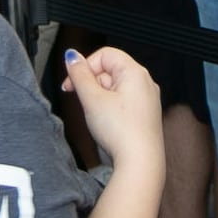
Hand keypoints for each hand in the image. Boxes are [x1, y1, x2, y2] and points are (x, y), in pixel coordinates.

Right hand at [63, 47, 165, 178]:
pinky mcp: (144, 115)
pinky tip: (106, 123)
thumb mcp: (92, 99)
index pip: (104, 54)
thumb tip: (72, 57)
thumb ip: (79, 75)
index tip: (71, 83)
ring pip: (114, 87)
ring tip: (96, 116)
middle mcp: (145, 82)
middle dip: (91, 84)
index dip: (84, 66)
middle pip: (109, 70)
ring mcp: (147, 99)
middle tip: (83, 102)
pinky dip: (110, 108)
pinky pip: (122, 102)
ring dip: (99, 97)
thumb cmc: (121, 132)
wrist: (140, 163)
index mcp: (135, 72)